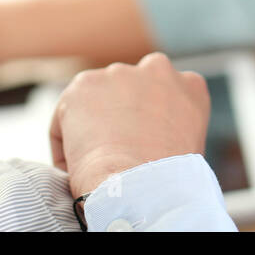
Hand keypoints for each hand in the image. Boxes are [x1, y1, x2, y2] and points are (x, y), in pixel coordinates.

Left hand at [49, 52, 209, 196]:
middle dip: (120, 114)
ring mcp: (119, 74)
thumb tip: (149, 145)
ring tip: (94, 165)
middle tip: (115, 153)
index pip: (166, 97)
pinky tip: (76, 167)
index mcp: (190, 86)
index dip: (149, 124)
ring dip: (92, 125)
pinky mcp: (84, 85)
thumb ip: (172, 131)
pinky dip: (65, 141)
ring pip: (97, 101)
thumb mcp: (188, 150)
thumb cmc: (167, 183)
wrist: (140, 184)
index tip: (140, 147)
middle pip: (130, 91)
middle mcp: (158, 69)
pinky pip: (66, 117)